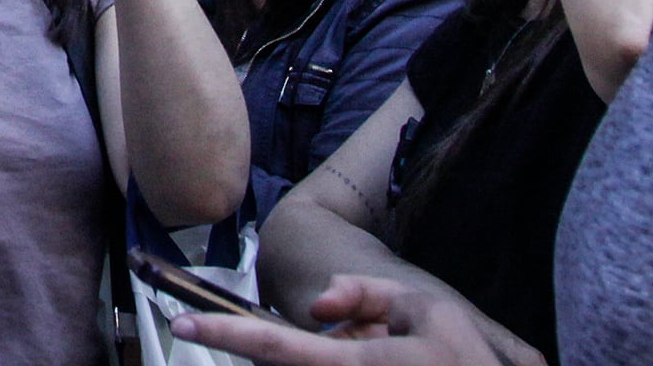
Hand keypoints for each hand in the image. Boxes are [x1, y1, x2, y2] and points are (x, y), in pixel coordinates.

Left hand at [175, 275, 506, 365]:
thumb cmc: (468, 356)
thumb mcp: (426, 304)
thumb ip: (365, 294)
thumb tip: (318, 308)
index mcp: (366, 364)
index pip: (278, 348)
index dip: (225, 336)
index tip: (184, 326)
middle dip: (273, 348)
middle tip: (347, 329)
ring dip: (322, 354)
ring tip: (384, 342)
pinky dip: (335, 359)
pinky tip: (386, 349)